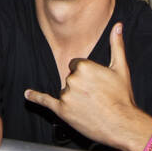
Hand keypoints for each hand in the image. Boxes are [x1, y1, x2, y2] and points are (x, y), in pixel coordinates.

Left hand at [24, 23, 149, 150]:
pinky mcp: (62, 111)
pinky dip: (36, 97)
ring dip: (74, 97)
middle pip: (70, 78)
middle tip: (96, 96)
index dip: (86, 74)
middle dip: (81, 86)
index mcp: (84, 66)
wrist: (122, 125)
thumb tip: (118, 25)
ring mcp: (66, 95)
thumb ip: (116, 44)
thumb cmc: (122, 97)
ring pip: (65, 91)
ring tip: (91, 106)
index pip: (76, 64)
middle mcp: (72, 79)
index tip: (96, 83)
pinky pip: (45, 101)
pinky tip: (28, 95)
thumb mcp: (120, 68)